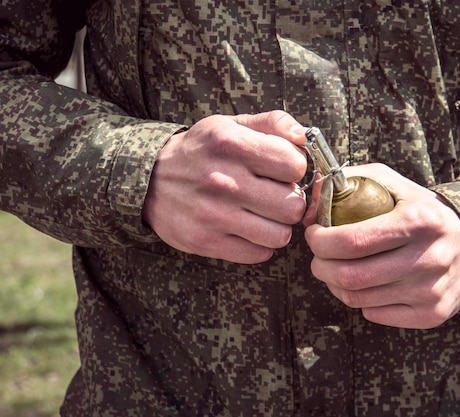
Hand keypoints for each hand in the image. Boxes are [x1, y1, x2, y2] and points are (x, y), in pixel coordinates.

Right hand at [143, 110, 307, 263]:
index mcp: (231, 144)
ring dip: (277, 226)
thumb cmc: (202, 151)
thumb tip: (303, 137)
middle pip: (293, 206)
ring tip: (262, 214)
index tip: (282, 170)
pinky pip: (259, 254)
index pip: (295, 165)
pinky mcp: (206, 242)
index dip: (295, 168)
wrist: (149, 180)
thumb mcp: (231, 124)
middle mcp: (223, 181)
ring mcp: (213, 215)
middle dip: (290, 200)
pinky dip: (259, 244)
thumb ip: (273, 123)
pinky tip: (247, 229)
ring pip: (280, 235)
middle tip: (274, 195)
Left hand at [304, 163, 459, 328]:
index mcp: (418, 221)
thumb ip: (351, 182)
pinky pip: (375, 314)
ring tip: (334, 270)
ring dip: (334, 284)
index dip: (320, 241)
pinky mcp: (432, 314)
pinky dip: (359, 301)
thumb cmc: (420, 211)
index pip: (352, 241)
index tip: (314, 234)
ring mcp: (431, 290)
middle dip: (320, 266)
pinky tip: (363, 285)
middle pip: (350, 275)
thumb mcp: (393, 184)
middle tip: (319, 257)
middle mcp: (428, 258)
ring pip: (358, 298)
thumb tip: (313, 201)